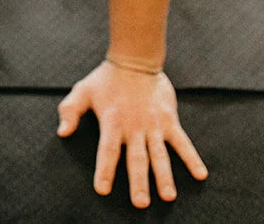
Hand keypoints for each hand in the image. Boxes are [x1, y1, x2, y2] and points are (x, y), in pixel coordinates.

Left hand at [57, 61, 207, 208]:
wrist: (135, 59)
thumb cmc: (106, 79)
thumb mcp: (82, 91)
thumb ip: (69, 111)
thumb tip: (62, 132)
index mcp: (112, 121)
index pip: (108, 149)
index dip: (105, 169)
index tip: (102, 189)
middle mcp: (134, 126)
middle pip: (136, 158)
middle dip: (138, 182)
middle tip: (140, 203)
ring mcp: (154, 125)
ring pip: (160, 154)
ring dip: (164, 176)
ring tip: (168, 196)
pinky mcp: (169, 120)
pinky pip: (182, 142)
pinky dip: (192, 158)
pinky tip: (201, 174)